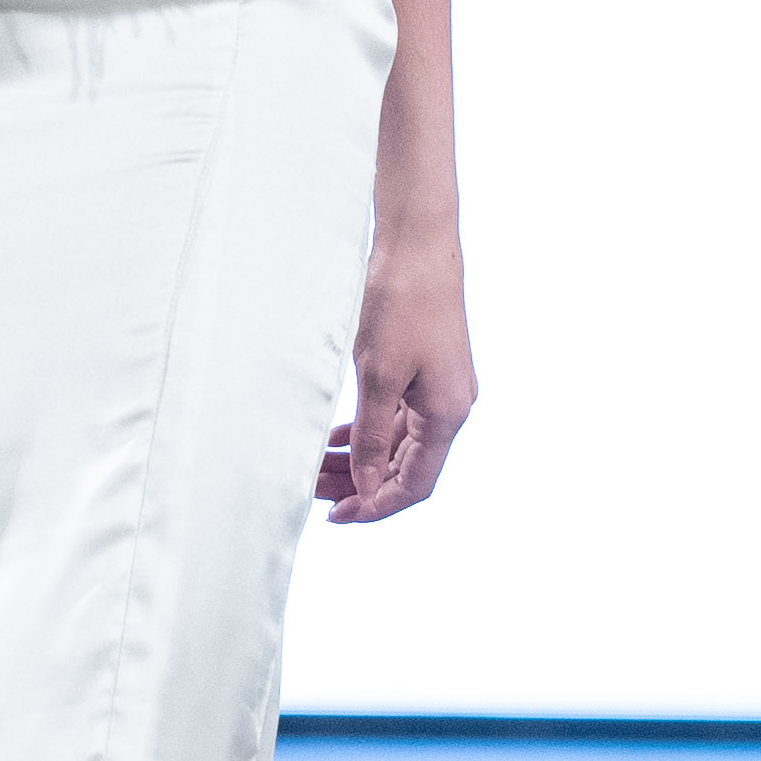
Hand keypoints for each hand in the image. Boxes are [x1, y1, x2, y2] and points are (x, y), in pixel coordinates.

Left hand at [319, 242, 473, 524]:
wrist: (417, 244)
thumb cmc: (401, 303)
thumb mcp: (378, 377)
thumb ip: (372, 437)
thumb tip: (368, 486)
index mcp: (447, 415)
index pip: (414, 484)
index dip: (376, 506)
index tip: (335, 516)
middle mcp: (450, 407)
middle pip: (405, 466)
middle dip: (360, 483)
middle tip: (311, 491)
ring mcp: (439, 388)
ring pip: (397, 442)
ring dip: (360, 458)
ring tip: (315, 468)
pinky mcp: (426, 370)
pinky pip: (397, 416)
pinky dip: (367, 431)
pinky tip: (337, 439)